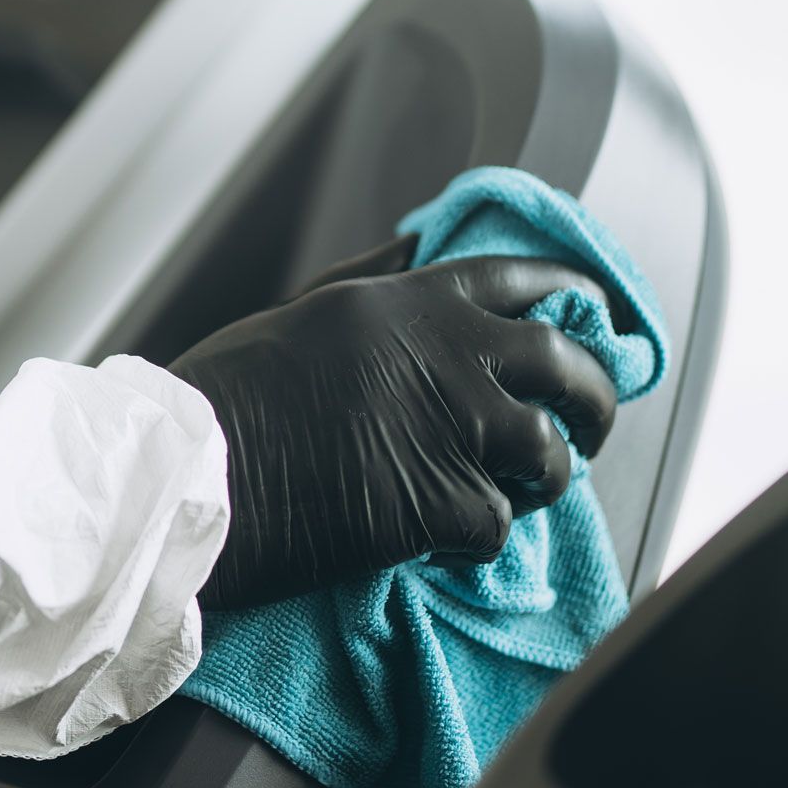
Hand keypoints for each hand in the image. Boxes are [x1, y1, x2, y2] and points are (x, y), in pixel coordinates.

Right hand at [171, 237, 618, 609]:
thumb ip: (376, 282)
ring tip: (518, 496)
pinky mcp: (438, 503)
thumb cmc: (227, 395)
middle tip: (592, 427)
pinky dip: (480, 541)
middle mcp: (444, 352)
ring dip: (542, 481)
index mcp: (408, 300)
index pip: (523, 278)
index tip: (599, 314)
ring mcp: (448, 426)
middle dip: (596, 397)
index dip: (575, 294)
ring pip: (548, 454)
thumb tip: (423, 244)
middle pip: (565, 363)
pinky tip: (446, 542)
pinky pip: (500, 526)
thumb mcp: (305, 311)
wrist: (188, 475)